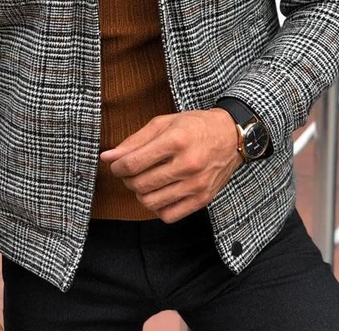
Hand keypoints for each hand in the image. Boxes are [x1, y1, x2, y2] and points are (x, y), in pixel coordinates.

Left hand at [100, 108, 243, 223]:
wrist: (231, 136)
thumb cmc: (194, 126)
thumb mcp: (163, 123)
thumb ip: (134, 141)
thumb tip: (107, 157)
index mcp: (176, 140)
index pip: (133, 163)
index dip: (117, 167)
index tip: (116, 165)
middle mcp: (187, 164)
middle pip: (140, 184)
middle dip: (127, 179)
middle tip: (130, 172)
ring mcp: (197, 184)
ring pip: (151, 202)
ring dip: (140, 194)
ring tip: (145, 180)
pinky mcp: (203, 199)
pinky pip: (169, 215)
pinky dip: (158, 207)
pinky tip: (160, 192)